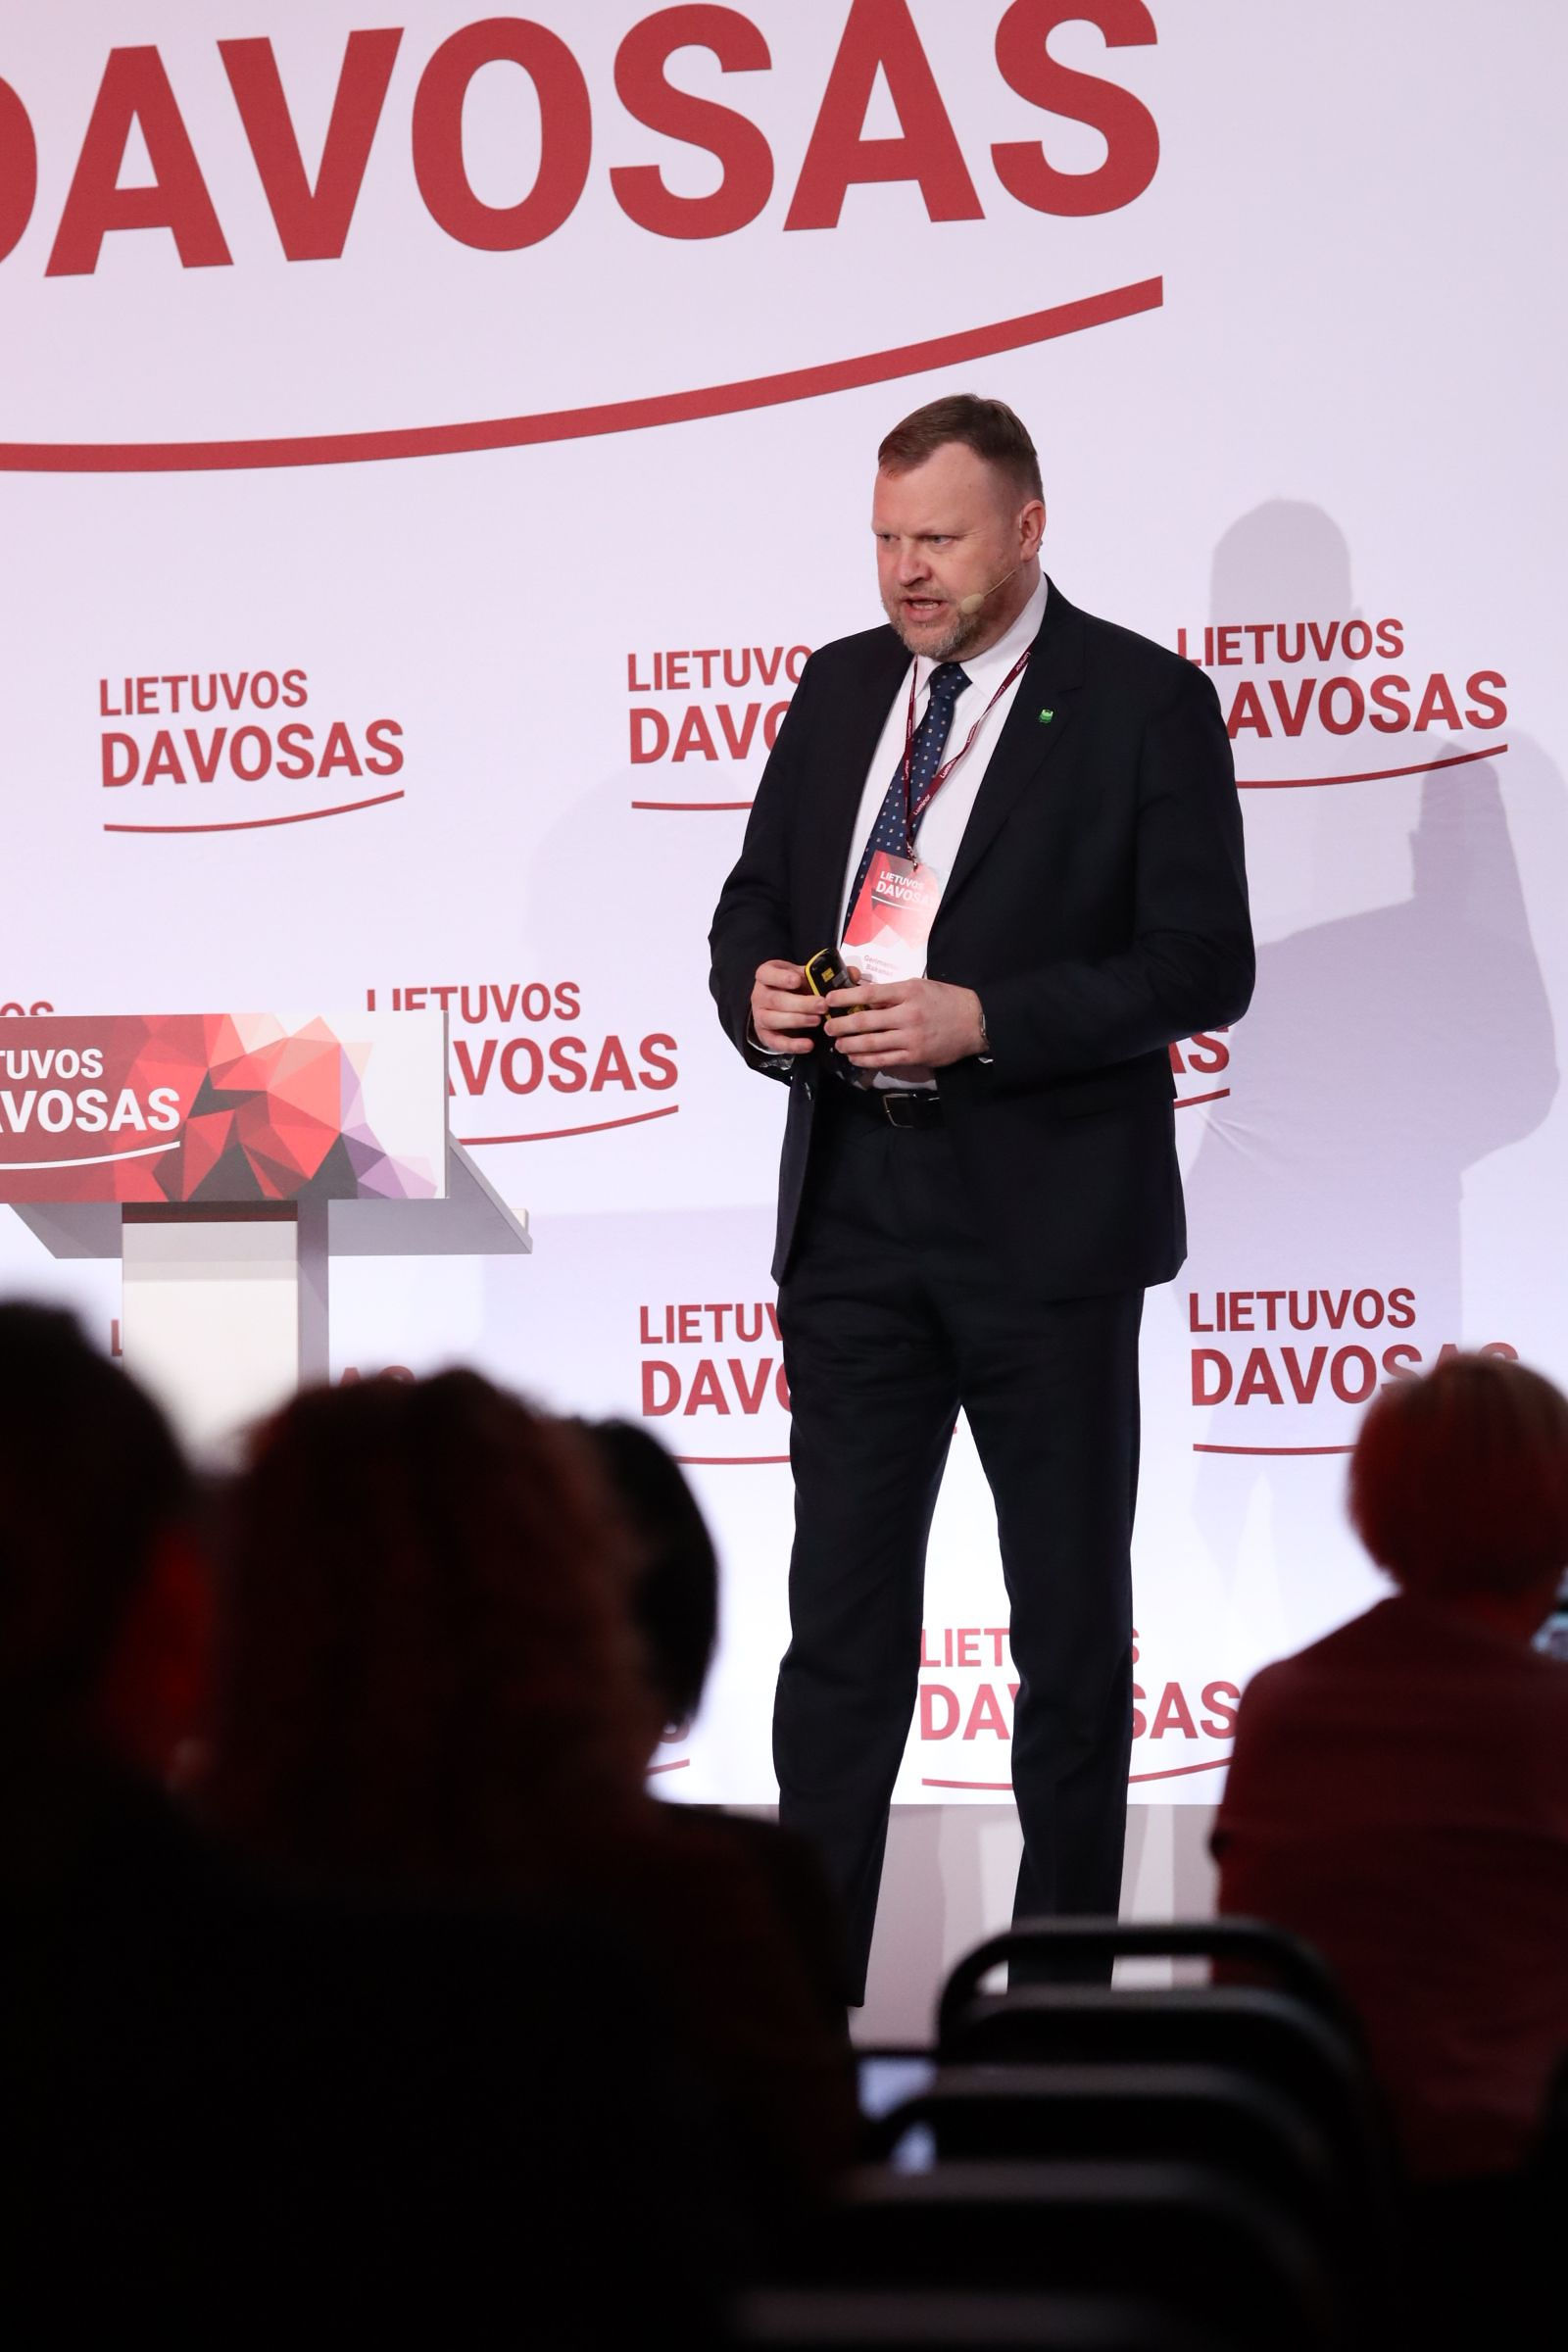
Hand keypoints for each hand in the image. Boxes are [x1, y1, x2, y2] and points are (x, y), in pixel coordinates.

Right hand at [750, 959, 821, 1055]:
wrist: (783, 1006)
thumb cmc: (794, 987)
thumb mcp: (802, 976)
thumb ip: (816, 975)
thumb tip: (843, 977)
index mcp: (766, 975)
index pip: (766, 974)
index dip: (781, 978)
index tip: (797, 981)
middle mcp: (759, 995)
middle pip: (775, 999)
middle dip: (801, 1003)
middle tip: (822, 1005)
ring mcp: (759, 1016)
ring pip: (772, 1019)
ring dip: (797, 1021)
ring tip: (817, 1020)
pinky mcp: (765, 1035)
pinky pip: (776, 1042)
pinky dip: (793, 1045)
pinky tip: (808, 1044)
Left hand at [824, 978, 984, 1071]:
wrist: (975, 1021)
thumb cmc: (946, 1000)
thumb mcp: (919, 987)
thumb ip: (893, 993)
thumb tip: (864, 998)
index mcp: (908, 992)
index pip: (869, 993)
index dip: (845, 997)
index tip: (829, 999)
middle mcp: (907, 1014)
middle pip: (865, 1021)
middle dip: (841, 1025)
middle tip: (827, 1028)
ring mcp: (911, 1037)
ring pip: (871, 1043)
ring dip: (849, 1045)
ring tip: (837, 1045)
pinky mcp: (915, 1055)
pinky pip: (884, 1059)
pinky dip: (866, 1059)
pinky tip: (855, 1058)